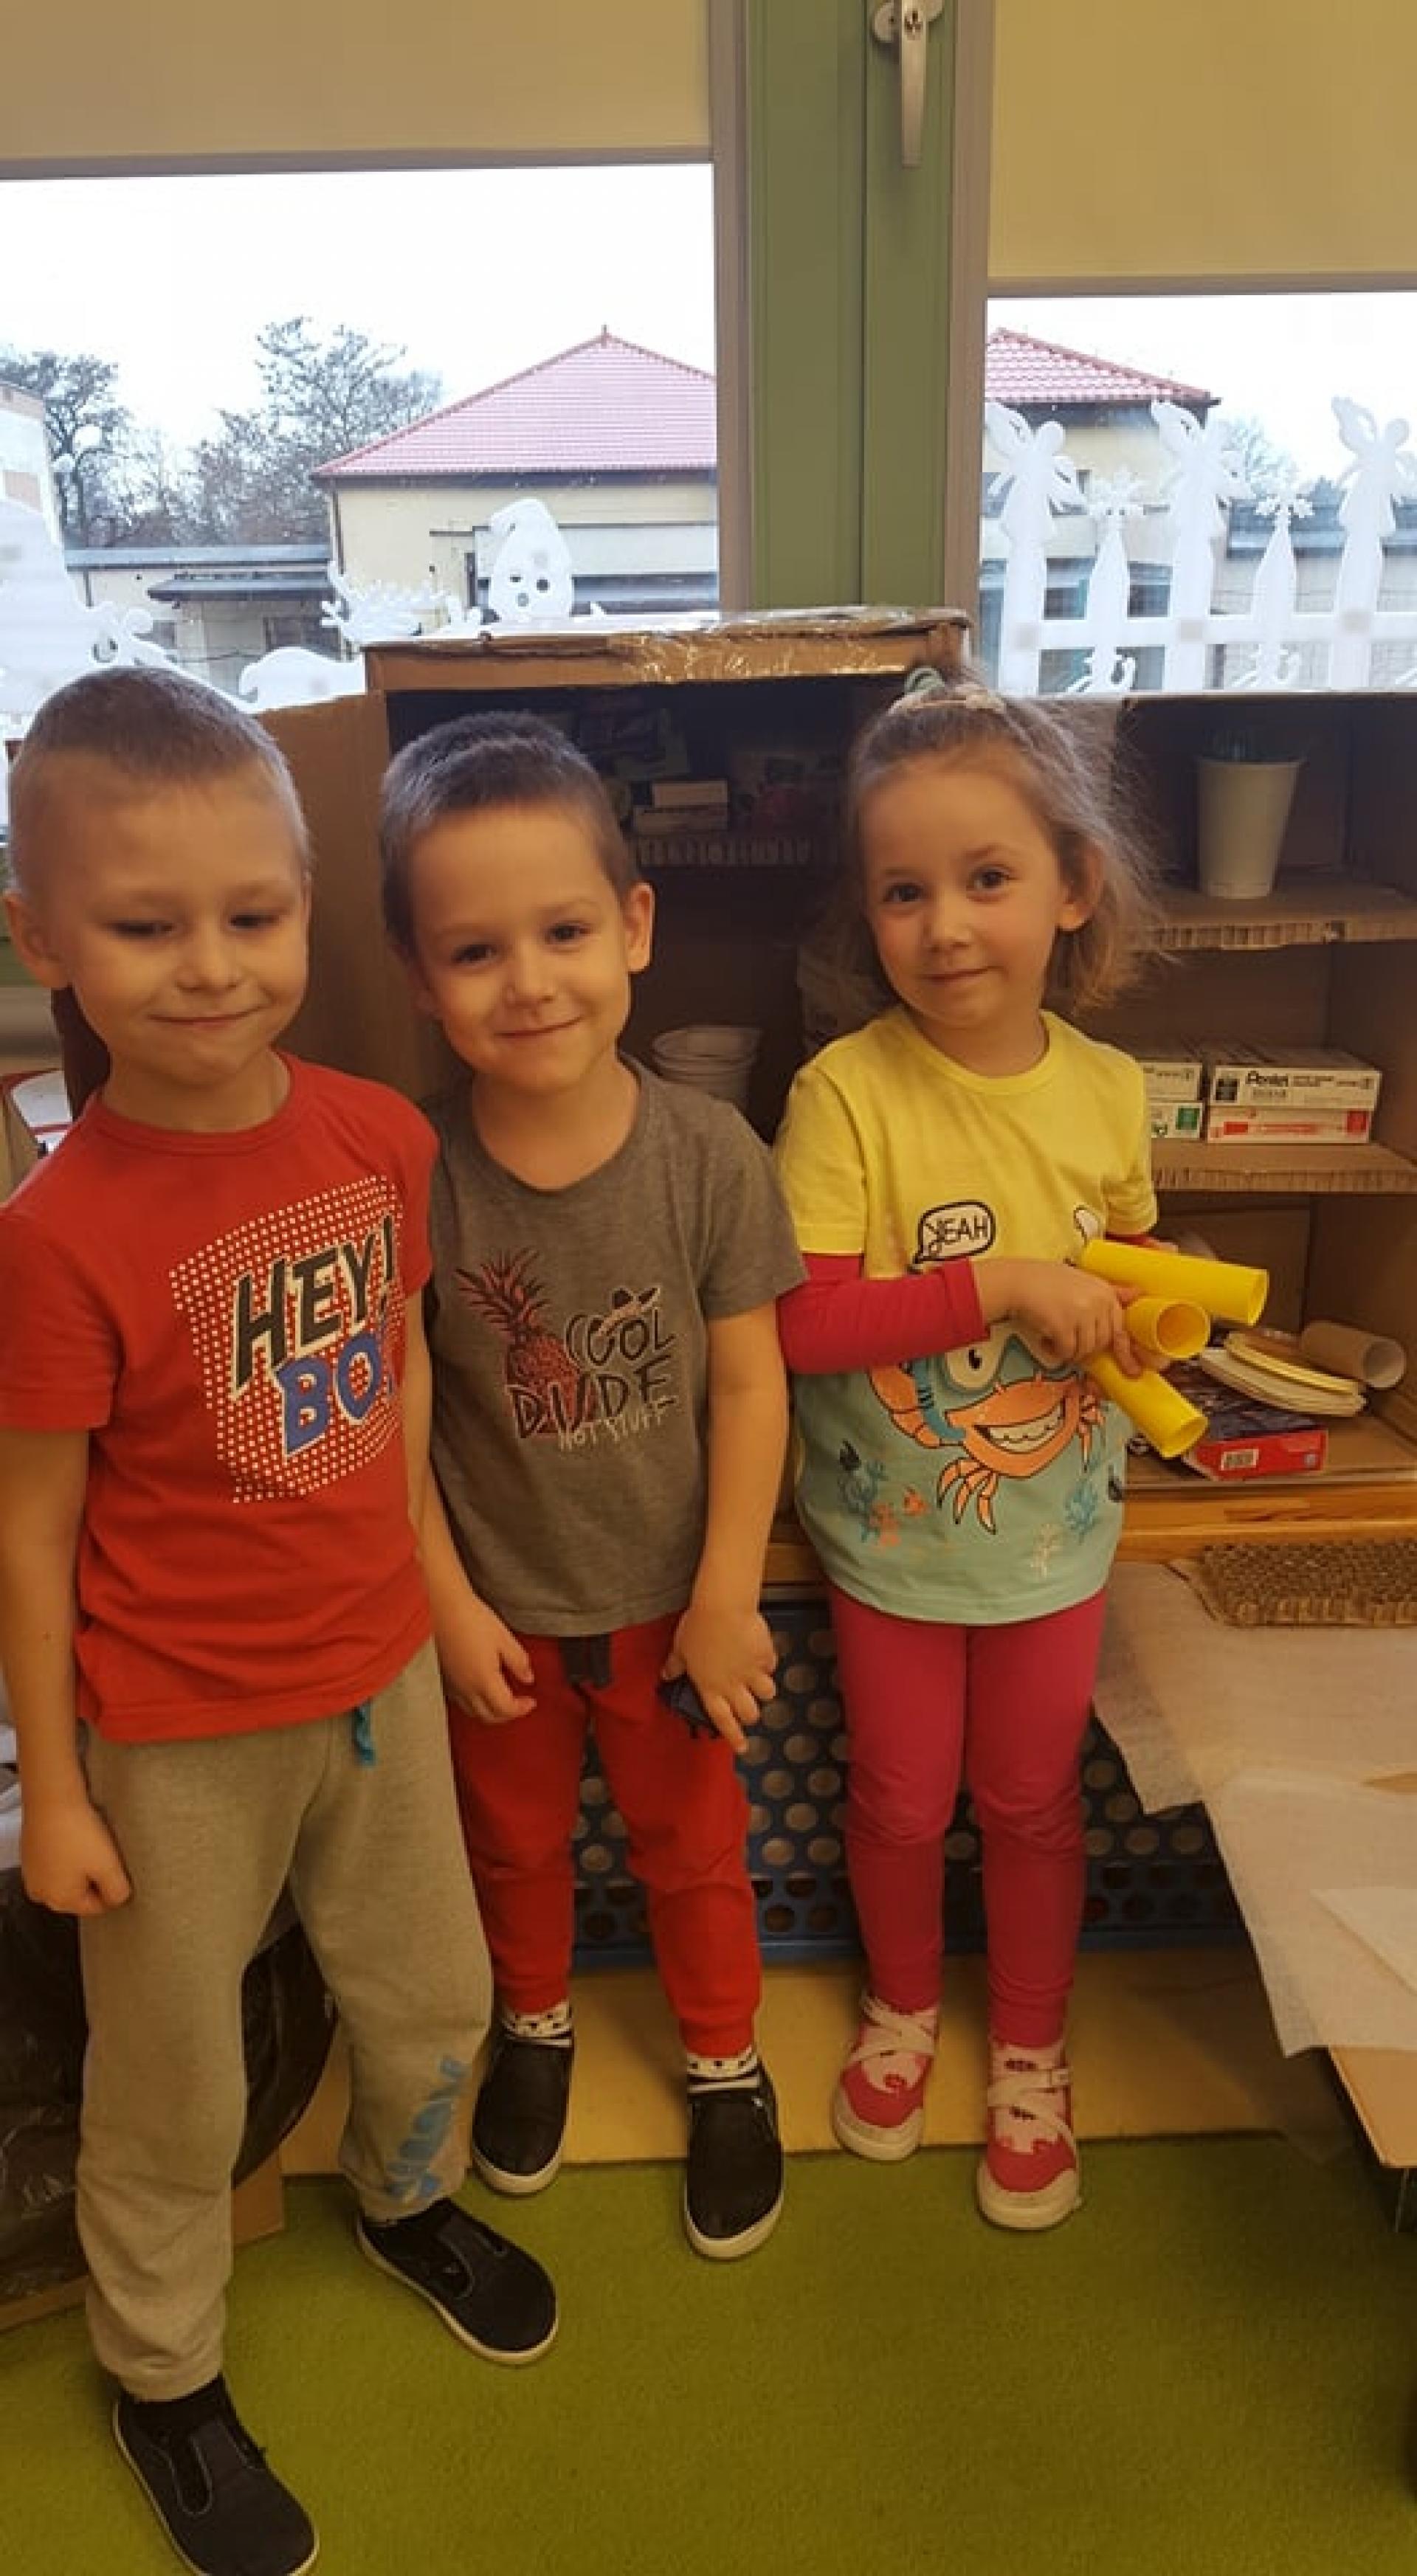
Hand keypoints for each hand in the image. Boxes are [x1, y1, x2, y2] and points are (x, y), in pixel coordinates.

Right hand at [22, 1791, 131, 1915]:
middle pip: (80, 1894)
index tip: (119, 1871)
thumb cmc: (78, 1833)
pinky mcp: (30, 1855)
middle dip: (95, 1878)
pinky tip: (75, 1838)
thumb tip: (118, 1900)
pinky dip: (67, 1854)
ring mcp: (33, 1874)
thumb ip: (118, 1891)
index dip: (112, 1890)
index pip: (96, 1908)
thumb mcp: (108, 1866)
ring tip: (91, 1845)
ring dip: (81, 1866)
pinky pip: (55, 1862)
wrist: (51, 1799)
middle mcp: (41, 1893)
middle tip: (105, 1856)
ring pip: (68, 1877)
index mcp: (60, 1901)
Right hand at [440, 1598, 536, 1725]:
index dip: (521, 1709)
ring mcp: (452, 1685)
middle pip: (489, 1717)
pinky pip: (460, 1702)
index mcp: (484, 1681)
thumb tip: (528, 1678)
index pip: (506, 1709)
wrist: (441, 1606)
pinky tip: (480, 1690)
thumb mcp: (504, 1638)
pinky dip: (474, 1704)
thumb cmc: (471, 1618)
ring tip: (502, 1698)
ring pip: (473, 1712)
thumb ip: (518, 1661)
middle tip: (520, 1704)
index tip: (531, 1701)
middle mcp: (466, 1689)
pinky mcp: (443, 1678)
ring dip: (491, 1712)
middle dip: (507, 1715)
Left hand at [665, 1601, 777, 1755]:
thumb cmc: (697, 1628)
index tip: (742, 1747)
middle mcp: (733, 1685)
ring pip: (767, 1693)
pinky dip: (767, 1663)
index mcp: (710, 1687)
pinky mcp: (765, 1655)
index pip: (722, 1720)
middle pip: (750, 1713)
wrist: (722, 1609)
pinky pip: (771, 1665)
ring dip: (763, 1690)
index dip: (733, 1736)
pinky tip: (761, 1655)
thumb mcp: (680, 1648)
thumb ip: (675, 1665)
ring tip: (759, 1683)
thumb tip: (666, 1674)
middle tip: (748, 1709)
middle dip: (751, 1715)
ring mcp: (751, 1672)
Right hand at [990, 1259, 1141, 1374]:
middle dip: (1086, 1347)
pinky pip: (1068, 1352)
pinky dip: (1056, 1351)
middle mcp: (1098, 1301)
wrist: (1017, 1281)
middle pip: (1102, 1342)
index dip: (1123, 1350)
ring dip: (1070, 1350)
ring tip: (1055, 1337)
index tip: (1130, 1368)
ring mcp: (1082, 1313)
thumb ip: (1109, 1291)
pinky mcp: (1064, 1325)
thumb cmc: (1046, 1281)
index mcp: (1105, 1291)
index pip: (1121, 1327)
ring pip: (1086, 1350)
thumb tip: (1137, 1294)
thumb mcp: (1082, 1280)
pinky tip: (1046, 1339)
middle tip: (1069, 1341)